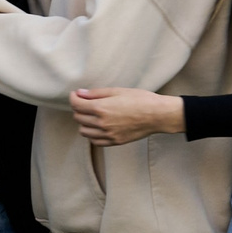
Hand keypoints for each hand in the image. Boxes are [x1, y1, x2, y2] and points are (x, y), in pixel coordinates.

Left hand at [69, 87, 184, 145]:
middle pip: (78, 117)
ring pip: (83, 131)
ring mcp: (108, 134)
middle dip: (78, 108)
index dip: (73, 98)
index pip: (77, 105)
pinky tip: (98, 127)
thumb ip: (96, 93)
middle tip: (85, 102)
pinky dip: (92, 134)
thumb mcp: (118, 91)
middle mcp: (102, 123)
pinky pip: (95, 141)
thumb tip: (80, 93)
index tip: (75, 94)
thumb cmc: (141, 100)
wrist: (158, 115)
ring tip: (92, 115)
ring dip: (84, 122)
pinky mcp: (115, 141)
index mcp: (102, 108)